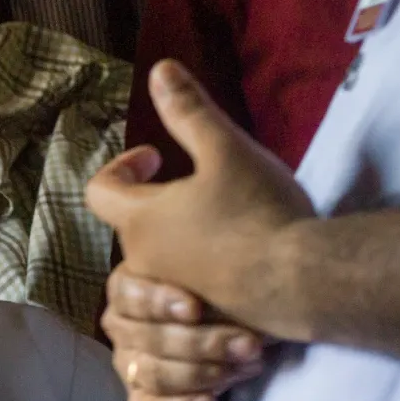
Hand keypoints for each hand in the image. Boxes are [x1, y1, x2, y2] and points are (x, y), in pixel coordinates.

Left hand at [87, 60, 316, 335]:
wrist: (300, 285)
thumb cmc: (259, 212)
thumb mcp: (225, 148)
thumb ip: (189, 111)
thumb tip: (160, 70)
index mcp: (139, 222)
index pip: (99, 192)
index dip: (122, 167)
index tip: (159, 157)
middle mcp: (141, 266)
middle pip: (131, 231)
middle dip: (159, 207)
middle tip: (203, 193)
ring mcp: (167, 305)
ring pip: (156, 272)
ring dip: (179, 248)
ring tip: (223, 232)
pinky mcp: (197, 330)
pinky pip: (179, 311)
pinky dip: (196, 290)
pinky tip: (235, 272)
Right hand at [102, 265, 267, 400]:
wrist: (256, 316)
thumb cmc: (232, 280)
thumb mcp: (216, 256)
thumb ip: (191, 249)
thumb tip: (163, 210)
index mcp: (128, 286)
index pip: (129, 295)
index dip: (158, 302)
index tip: (196, 307)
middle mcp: (121, 324)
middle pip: (148, 339)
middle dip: (203, 344)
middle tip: (251, 344)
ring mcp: (129, 361)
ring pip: (152, 374)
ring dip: (202, 374)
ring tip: (246, 367)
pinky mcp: (143, 394)